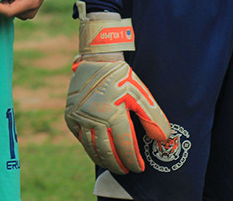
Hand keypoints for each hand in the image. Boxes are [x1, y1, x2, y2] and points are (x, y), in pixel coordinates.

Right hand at [65, 57, 169, 173]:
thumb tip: (163, 140)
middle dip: (117, 165)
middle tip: (125, 171)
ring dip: (102, 159)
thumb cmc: (121, 77)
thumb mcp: (142, 95)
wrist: (96, 61)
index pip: (125, 147)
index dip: (132, 161)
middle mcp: (94, 119)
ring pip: (91, 147)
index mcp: (113, 115)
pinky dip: (88, 147)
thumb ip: (153, 118)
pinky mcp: (70, 115)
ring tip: (112, 165)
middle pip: (107, 152)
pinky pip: (79, 137)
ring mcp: (79, 118)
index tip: (139, 168)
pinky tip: (96, 150)